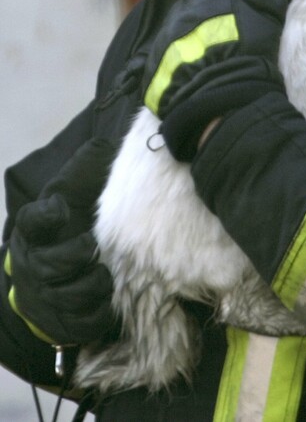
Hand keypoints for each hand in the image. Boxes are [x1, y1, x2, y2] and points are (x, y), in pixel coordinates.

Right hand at [7, 138, 117, 345]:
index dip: (45, 215)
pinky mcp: (63, 323)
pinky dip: (98, 313)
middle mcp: (34, 264)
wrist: (54, 277)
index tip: (61, 209)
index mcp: (36, 230)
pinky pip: (82, 324)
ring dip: (92, 284)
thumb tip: (102, 145)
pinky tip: (108, 301)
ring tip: (104, 273)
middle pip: (49, 265)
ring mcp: (46, 297)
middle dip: (73, 256)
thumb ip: (83, 172)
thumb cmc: (69, 227)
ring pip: (68, 296)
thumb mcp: (74, 196)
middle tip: (91, 245)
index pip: (32, 220)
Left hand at [143, 0, 301, 160]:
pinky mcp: (155, 61)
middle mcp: (181, 6)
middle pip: (201, 2)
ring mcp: (165, 34)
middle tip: (235, 34)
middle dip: (215, 13)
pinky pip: (170, 53)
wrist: (219, 99)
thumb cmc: (247, 51)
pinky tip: (199, 71)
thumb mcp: (267, 15)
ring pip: (185, 26)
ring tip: (217, 56)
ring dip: (198, 36)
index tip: (250, 8)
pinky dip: (183, 59)